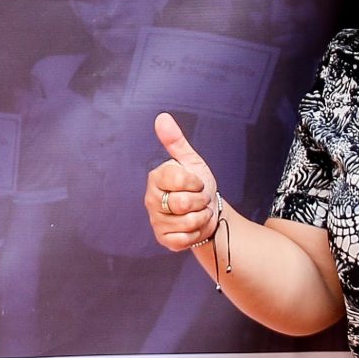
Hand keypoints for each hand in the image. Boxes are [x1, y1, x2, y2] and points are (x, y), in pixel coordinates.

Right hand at [145, 113, 221, 250]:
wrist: (208, 212)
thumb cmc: (198, 185)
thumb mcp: (191, 161)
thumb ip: (176, 141)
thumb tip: (161, 117)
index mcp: (156, 178)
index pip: (179, 179)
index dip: (196, 182)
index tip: (198, 182)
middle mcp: (151, 199)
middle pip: (184, 203)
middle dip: (201, 200)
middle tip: (200, 199)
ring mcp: (156, 221)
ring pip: (188, 222)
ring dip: (202, 217)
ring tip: (199, 212)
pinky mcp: (164, 240)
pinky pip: (185, 239)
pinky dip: (197, 233)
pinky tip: (195, 227)